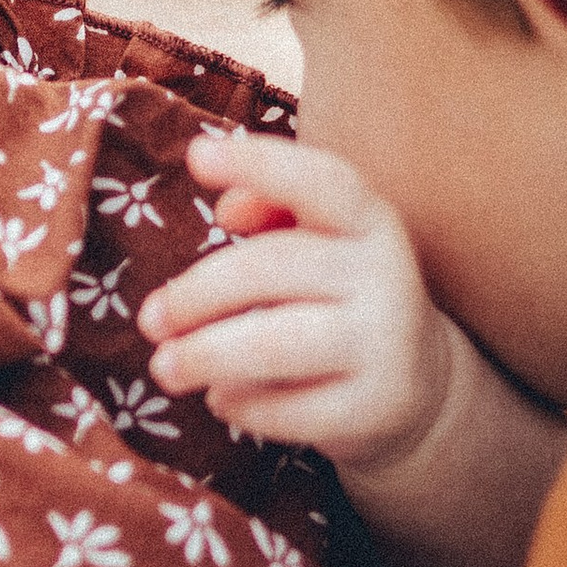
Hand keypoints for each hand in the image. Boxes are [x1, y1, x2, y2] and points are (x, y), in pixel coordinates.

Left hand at [139, 129, 458, 484]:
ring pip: (277, 344)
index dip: (259, 164)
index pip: (320, 182)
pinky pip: (290, 409)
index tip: (195, 157)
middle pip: (272, 268)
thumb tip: (228, 208)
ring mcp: (384, 346)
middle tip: (150, 320)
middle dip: (197, 294)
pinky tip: (221, 399)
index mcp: (370, 222)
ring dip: (205, 355)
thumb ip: (274, 209)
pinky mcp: (374, 408)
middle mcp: (386, 276)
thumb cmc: (338, 296)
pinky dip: (242, 405)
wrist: (416, 384)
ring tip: (164, 367)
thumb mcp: (320, 242)